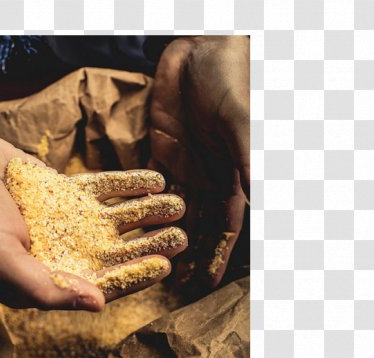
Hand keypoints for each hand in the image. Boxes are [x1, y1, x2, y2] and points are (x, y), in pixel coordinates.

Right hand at [0, 134, 186, 311]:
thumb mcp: (1, 260)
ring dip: (148, 213)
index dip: (133, 277)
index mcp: (50, 275)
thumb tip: (98, 304)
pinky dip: (130, 184)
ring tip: (179, 205)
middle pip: (117, 252)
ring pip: (117, 219)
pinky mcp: (65, 190)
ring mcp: (66, 219)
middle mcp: (64, 251)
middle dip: (150, 244)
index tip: (164, 266)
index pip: (101, 283)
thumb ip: (45, 287)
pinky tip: (155, 181)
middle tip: (183, 236)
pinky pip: (105, 188)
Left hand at [149, 36, 248, 287]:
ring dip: (161, 234)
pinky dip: (142, 204)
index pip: (225, 225)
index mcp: (234, 175)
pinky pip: (150, 183)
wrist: (204, 50)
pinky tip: (130, 225)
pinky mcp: (161, 148)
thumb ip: (246, 164)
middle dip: (186, 251)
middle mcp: (210, 175)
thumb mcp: (243, 127)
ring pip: (172, 209)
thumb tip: (251, 203)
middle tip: (171, 282)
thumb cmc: (234, 84)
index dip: (216, 253)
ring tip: (147, 259)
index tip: (205, 281)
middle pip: (197, 223)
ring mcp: (185, 163)